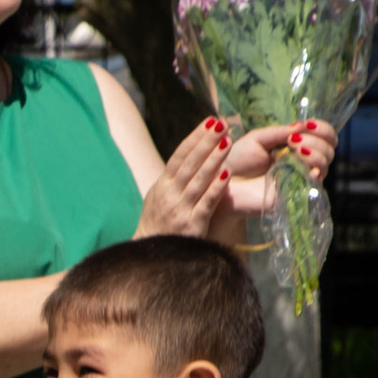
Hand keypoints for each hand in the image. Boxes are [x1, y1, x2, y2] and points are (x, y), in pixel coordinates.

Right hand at [135, 117, 234, 239]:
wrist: (151, 255)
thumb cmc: (158, 224)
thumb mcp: (159, 198)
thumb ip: (173, 179)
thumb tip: (190, 155)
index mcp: (162, 186)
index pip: (179, 156)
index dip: (194, 137)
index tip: (210, 121)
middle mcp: (169, 195)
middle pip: (189, 164)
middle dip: (206, 142)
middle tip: (222, 124)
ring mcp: (179, 210)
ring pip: (198, 180)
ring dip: (213, 160)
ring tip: (227, 141)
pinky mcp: (191, 225)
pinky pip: (205, 203)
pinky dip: (215, 189)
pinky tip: (226, 175)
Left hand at [223, 119, 334, 216]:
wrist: (222, 185)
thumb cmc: (237, 161)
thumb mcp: (257, 138)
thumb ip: (279, 132)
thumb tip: (302, 125)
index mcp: (296, 147)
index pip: (325, 136)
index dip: (323, 128)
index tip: (308, 125)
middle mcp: (303, 163)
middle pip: (329, 149)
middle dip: (316, 140)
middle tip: (292, 140)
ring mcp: (300, 179)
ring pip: (325, 164)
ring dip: (314, 151)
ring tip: (293, 148)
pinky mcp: (295, 195)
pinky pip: (314, 183)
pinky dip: (312, 169)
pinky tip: (299, 162)